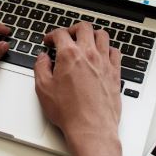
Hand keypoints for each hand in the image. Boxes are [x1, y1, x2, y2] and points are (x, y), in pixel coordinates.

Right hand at [34, 22, 131, 155]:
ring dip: (92, 35)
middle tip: (68, 36)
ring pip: (102, 35)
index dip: (52, 35)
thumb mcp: (43, 89)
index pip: (61, 34)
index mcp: (69, 55)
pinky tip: (103, 54)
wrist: (91, 128)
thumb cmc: (69, 112)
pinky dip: (108, 49)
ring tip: (86, 41)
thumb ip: (40, 68)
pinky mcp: (115, 72)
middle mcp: (89, 54)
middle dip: (73, 29)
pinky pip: (115, 52)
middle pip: (84, 28)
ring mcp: (104, 62)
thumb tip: (42, 58)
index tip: (49, 41)